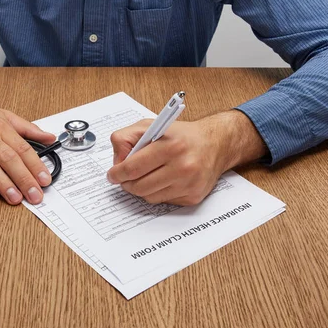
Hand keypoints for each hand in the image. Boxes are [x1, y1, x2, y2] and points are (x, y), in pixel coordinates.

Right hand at [0, 81, 55, 204]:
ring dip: (3, 182)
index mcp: (1, 127)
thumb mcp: (3, 115)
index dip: (35, 165)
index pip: (22, 148)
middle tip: (34, 195)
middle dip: (23, 179)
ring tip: (15, 197)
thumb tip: (50, 138)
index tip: (45, 180)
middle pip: (8, 158)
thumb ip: (27, 128)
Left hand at [107, 111, 266, 205]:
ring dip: (141, 189)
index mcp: (170, 145)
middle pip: (139, 186)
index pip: (133, 167)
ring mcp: (189, 184)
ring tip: (144, 177)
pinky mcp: (193, 196)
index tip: (112, 175)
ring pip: (149, 197)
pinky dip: (157, 193)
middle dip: (126, 183)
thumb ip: (126, 138)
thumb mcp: (151, 125)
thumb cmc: (180, 135)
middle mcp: (182, 166)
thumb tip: (117, 162)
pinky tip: (162, 180)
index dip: (117, 173)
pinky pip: (163, 201)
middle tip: (124, 179)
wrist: (215, 143)